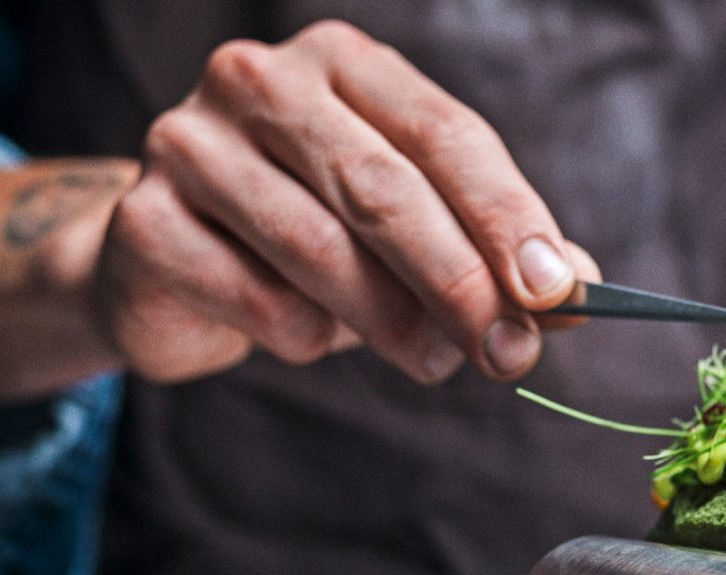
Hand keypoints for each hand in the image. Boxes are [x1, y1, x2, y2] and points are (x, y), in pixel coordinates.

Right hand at [94, 20, 597, 384]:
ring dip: (394, 325)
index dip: (508, 217)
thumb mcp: (413, 234)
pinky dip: (303, 337)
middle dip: (460, 283)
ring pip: (321, 250)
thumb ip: (495, 254)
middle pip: (385, 189)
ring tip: (433, 362)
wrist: (171, 266)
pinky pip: (257, 299)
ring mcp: (189, 143)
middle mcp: (261, 81)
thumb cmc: (312, 240)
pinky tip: (309, 337)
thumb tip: (580, 297)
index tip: (557, 293)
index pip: (446, 134)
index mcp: (344, 62)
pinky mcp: (145, 221)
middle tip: (509, 353)